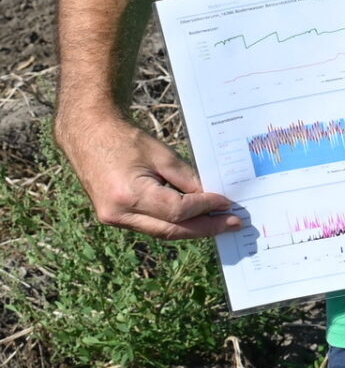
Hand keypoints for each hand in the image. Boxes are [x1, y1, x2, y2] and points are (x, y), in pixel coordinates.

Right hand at [54, 113, 240, 239]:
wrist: (88, 136)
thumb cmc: (124, 140)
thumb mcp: (162, 155)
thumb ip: (187, 179)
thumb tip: (212, 198)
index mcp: (130, 195)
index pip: (178, 211)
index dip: (206, 208)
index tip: (228, 203)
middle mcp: (119, 214)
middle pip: (171, 229)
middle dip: (205, 228)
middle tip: (233, 224)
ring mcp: (114, 219)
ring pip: (161, 231)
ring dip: (192, 229)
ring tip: (220, 223)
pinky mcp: (114, 217)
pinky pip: (151, 226)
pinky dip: (174, 223)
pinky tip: (195, 219)